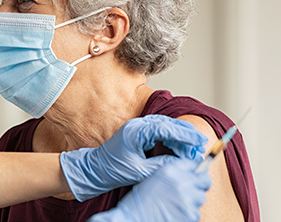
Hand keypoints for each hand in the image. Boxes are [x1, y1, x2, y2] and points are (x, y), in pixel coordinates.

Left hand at [60, 115, 207, 200]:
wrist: (97, 169)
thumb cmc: (114, 170)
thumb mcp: (141, 171)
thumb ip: (162, 165)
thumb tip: (183, 162)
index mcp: (136, 132)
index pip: (166, 128)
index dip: (185, 134)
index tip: (199, 141)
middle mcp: (137, 125)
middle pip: (168, 124)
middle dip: (185, 135)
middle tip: (200, 146)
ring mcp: (137, 126)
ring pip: (165, 126)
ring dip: (179, 136)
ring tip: (192, 148)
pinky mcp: (138, 132)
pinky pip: (159, 130)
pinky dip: (171, 137)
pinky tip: (179, 147)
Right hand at [87, 158, 211, 221]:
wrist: (134, 218)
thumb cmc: (140, 201)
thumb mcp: (154, 178)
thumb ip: (173, 173)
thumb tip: (191, 173)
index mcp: (170, 170)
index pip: (195, 164)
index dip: (197, 170)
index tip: (196, 174)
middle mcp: (181, 182)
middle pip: (205, 181)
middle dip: (199, 185)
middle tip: (189, 190)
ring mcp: (188, 199)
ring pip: (201, 198)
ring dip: (192, 201)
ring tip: (176, 204)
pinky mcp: (190, 215)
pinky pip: (196, 213)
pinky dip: (188, 214)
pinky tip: (175, 212)